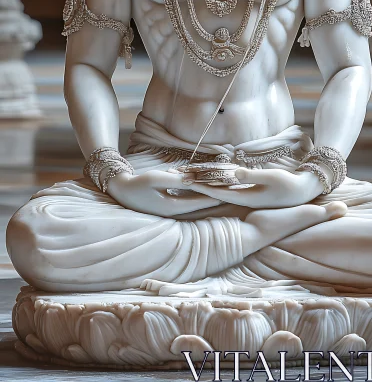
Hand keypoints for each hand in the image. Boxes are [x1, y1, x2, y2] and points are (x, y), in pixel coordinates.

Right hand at [107, 170, 221, 215]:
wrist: (121, 190)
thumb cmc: (137, 184)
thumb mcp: (155, 179)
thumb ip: (175, 180)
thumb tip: (192, 179)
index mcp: (173, 207)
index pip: (200, 201)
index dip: (216, 194)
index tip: (231, 190)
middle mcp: (174, 210)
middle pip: (200, 203)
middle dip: (216, 195)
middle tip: (233, 189)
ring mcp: (171, 208)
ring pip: (195, 201)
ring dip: (208, 193)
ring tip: (224, 187)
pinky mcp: (168, 203)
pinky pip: (187, 198)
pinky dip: (197, 192)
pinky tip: (204, 186)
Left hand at [183, 167, 325, 208]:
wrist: (304, 191)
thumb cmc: (290, 184)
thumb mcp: (272, 179)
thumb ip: (252, 177)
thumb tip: (234, 174)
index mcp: (245, 198)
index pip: (216, 192)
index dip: (199, 186)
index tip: (183, 180)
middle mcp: (242, 198)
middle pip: (213, 191)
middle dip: (195, 183)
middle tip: (175, 175)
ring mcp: (245, 195)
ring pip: (218, 188)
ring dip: (202, 182)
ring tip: (184, 175)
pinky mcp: (249, 190)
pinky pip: (227, 185)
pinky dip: (214, 180)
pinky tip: (206, 177)